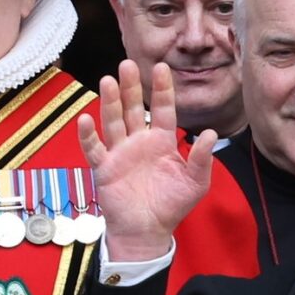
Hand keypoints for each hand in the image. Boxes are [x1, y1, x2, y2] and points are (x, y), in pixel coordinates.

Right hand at [77, 59, 217, 260]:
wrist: (148, 231)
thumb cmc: (171, 205)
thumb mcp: (195, 182)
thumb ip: (202, 159)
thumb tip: (210, 133)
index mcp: (161, 142)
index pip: (162, 109)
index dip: (162, 89)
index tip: (162, 67)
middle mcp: (139, 142)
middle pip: (132, 108)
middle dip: (130, 87)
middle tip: (128, 64)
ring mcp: (119, 153)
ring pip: (113, 122)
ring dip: (109, 102)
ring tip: (108, 81)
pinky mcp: (104, 168)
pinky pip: (94, 148)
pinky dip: (88, 135)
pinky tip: (85, 119)